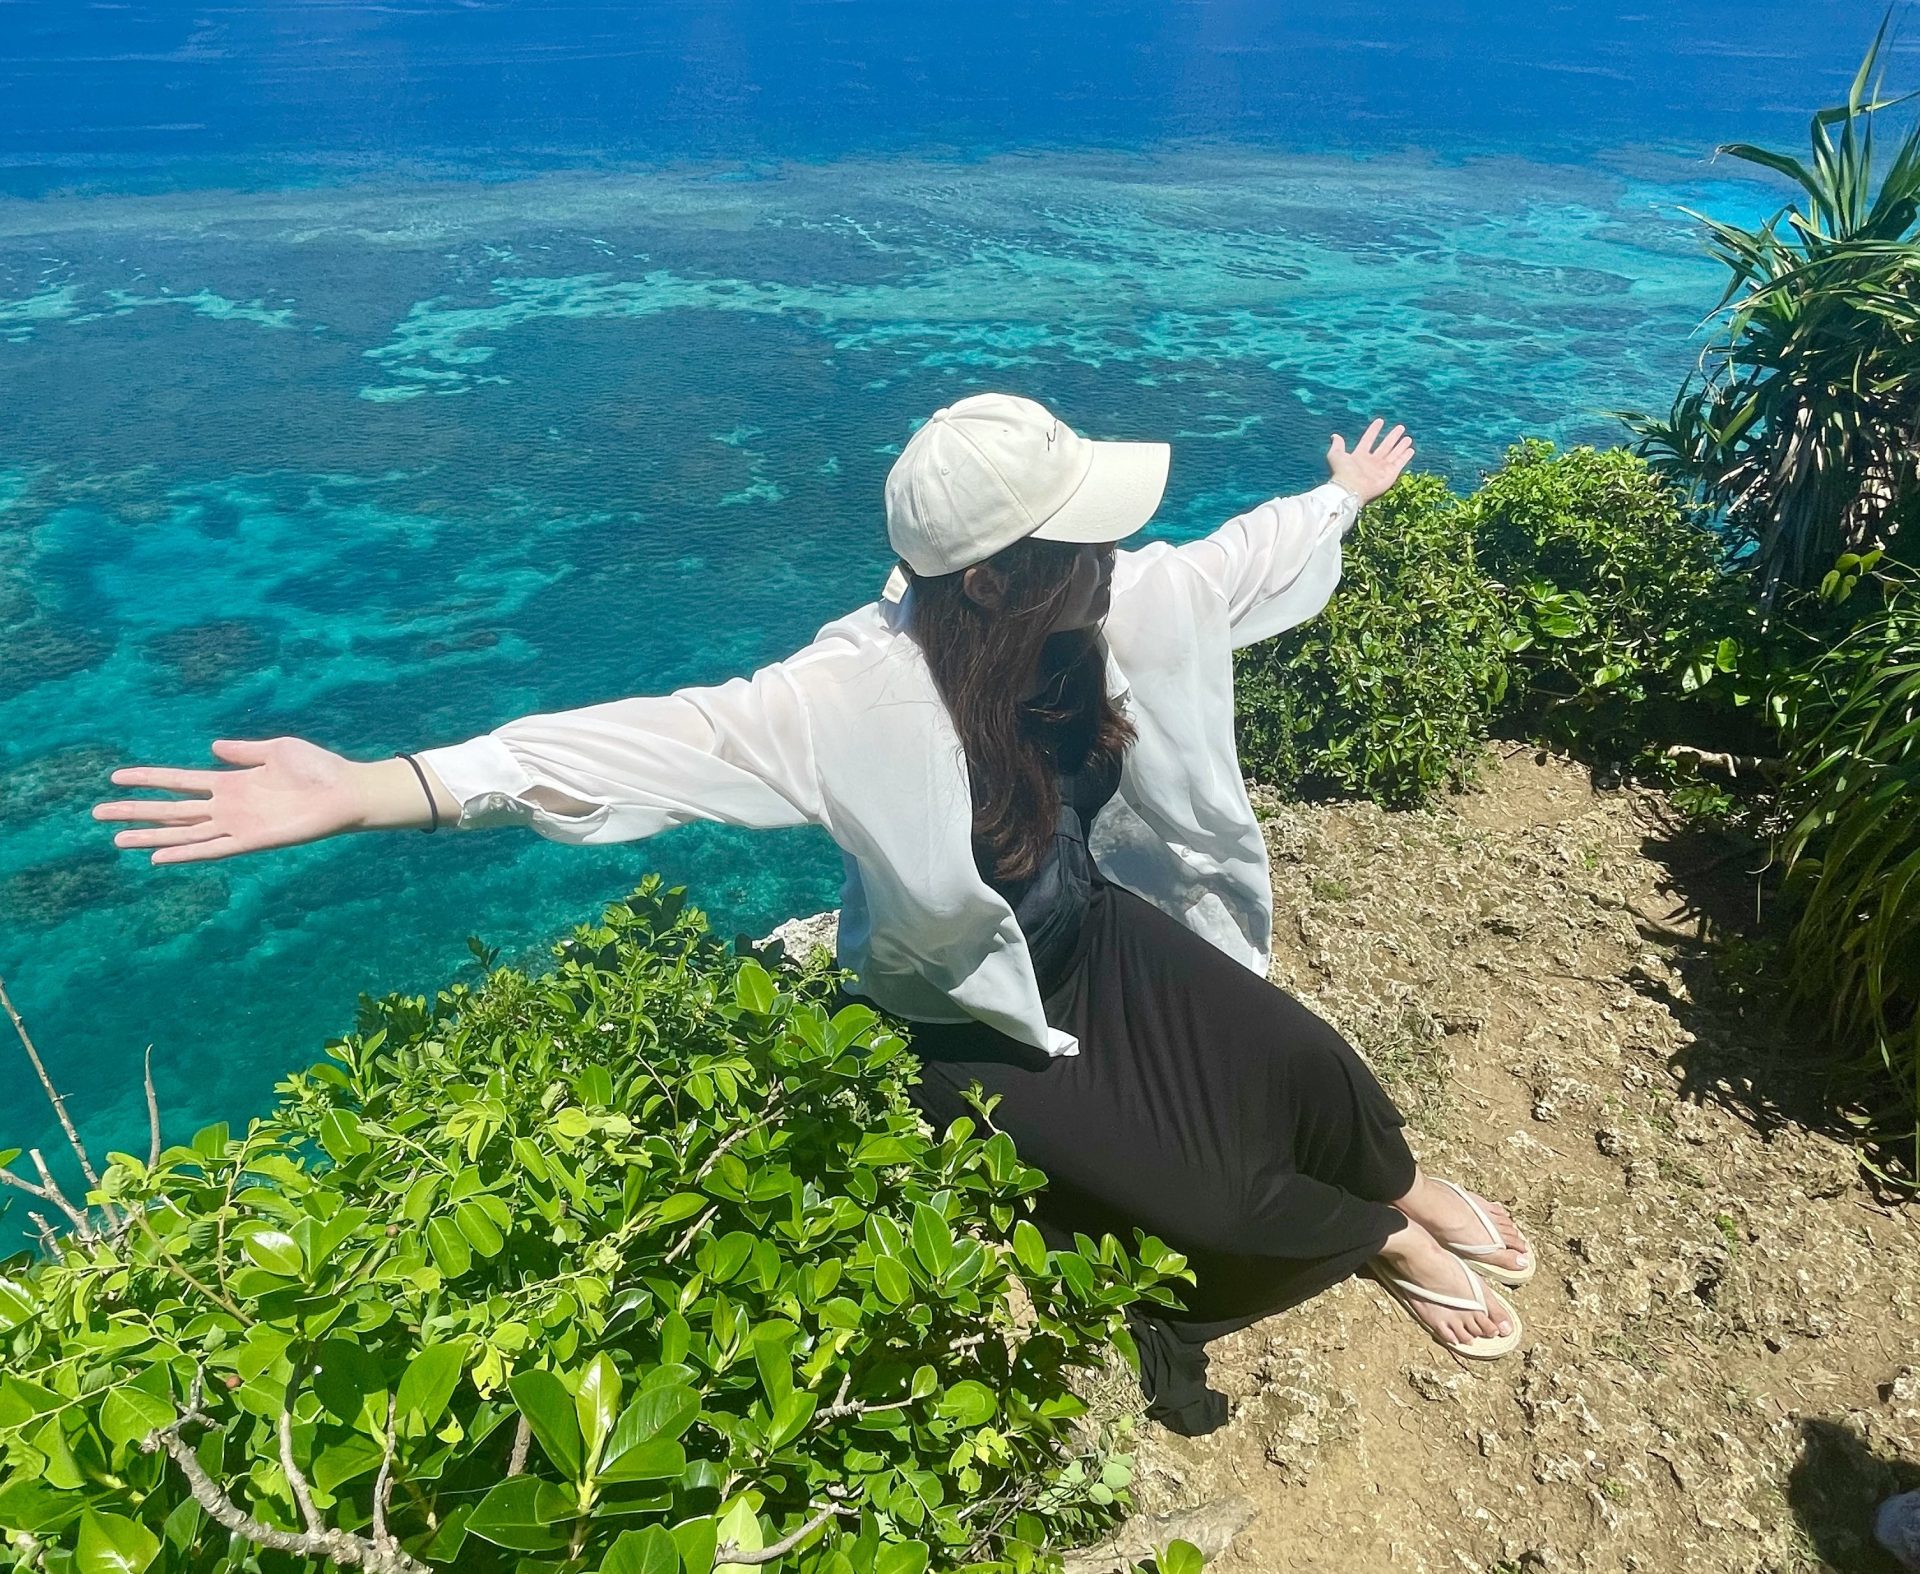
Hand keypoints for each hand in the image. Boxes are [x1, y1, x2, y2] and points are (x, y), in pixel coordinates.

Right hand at [93, 737, 370, 864]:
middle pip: (171, 810)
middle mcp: (227, 806)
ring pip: (182, 832)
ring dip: (150, 836)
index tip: (116, 778)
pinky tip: (158, 857)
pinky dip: (184, 853)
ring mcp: (236, 824)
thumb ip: (243, 751)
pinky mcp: (251, 841)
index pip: (178, 781)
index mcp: (230, 782)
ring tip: (116, 838)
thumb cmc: (318, 768)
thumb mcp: (276, 749)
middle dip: (135, 811)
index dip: (148, 779)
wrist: (346, 791)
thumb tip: (212, 747)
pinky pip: (210, 849)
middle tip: (97, 812)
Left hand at [1326, 419, 1414, 505]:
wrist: (1351, 489)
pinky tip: (1411, 449)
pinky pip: (1400, 463)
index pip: (1368, 440)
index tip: (1380, 421)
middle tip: (1400, 427)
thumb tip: (1334, 436)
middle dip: (1392, 437)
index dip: (1374, 430)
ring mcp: (1381, 469)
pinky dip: (1405, 457)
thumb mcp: (1336, 455)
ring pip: (1394, 454)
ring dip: (1401, 446)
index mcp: (1359, 456)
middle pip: (1385, 446)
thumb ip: (1337, 445)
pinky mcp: (1390, 474)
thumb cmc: (1342, 472)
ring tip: (1408, 437)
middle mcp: (1371, 462)